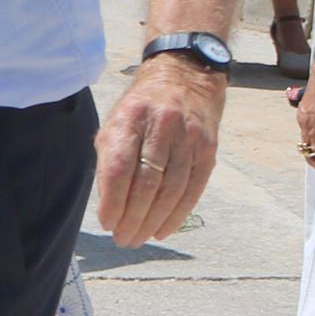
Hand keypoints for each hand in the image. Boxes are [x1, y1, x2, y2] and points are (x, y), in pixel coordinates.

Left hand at [91, 61, 222, 245]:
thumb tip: (109, 204)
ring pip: (172, 189)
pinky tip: (164, 230)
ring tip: (139, 238)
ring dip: (154, 221)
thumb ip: (110, 159)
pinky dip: (178, 214)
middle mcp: (162, 126)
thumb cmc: (142, 107)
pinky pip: (194, 188)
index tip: (106, 223)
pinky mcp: (208, 148)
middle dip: (133, 218)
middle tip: (123, 239)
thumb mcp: (116, 123)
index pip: (120, 167)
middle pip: (147, 183)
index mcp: (131, 118)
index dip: (113, 200)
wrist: (186, 76)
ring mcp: (188, 137)